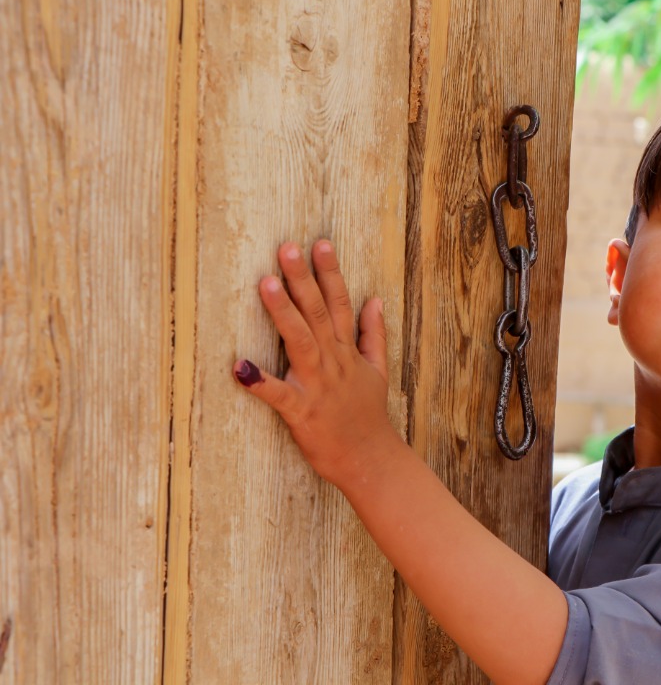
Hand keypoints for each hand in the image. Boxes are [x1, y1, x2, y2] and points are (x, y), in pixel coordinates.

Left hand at [232, 239, 395, 486]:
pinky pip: (278, 395)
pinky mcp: (302, 412)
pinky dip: (259, 382)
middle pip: (318, 314)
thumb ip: (373, 334)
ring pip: (300, 341)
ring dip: (284, 312)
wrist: (370, 459)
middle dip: (303, 280)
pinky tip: (238, 366)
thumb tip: (374, 299)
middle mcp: (334, 362)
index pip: (340, 304)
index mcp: (348, 352)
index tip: (319, 244)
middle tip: (287, 249)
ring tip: (267, 283)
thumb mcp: (378, 370)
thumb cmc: (367, 416)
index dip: (330, 273)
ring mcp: (318, 386)